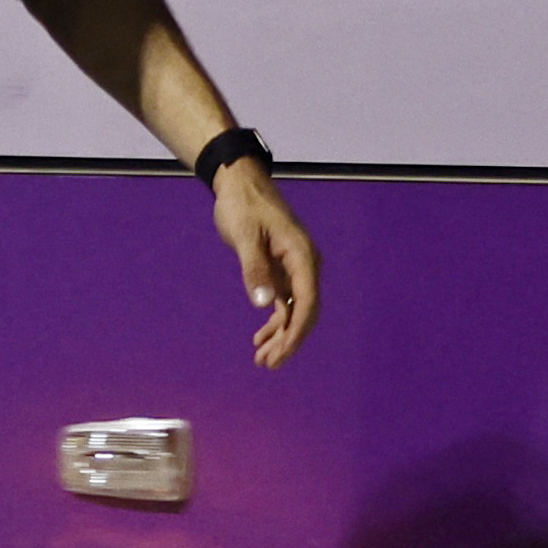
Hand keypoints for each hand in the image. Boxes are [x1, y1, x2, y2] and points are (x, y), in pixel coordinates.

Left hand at [212, 158, 320, 369]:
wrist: (239, 183)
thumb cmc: (242, 205)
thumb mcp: (245, 235)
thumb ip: (254, 268)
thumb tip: (264, 303)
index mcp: (302, 255)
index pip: (307, 301)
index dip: (297, 331)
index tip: (282, 353)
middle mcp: (304, 264)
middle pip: (304, 312)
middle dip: (288, 341)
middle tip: (267, 364)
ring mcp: (294, 268)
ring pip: (294, 310)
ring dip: (280, 336)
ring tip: (262, 359)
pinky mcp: (281, 269)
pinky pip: (284, 302)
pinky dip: (274, 321)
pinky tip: (261, 338)